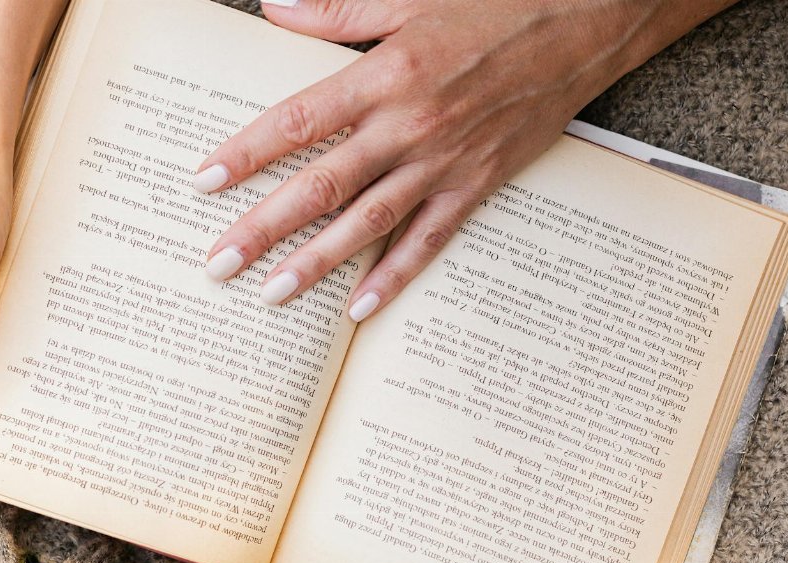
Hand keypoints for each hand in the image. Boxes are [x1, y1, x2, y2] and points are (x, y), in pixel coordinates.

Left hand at [197, 0, 706, 320]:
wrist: (585, 24)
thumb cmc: (496, 5)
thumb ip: (338, 10)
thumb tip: (275, 8)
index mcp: (384, 75)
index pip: (297, 122)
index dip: (245, 154)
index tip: (202, 182)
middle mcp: (408, 126)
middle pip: (321, 186)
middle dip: (263, 228)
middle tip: (218, 264)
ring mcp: (443, 162)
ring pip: (367, 223)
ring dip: (316, 263)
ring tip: (270, 295)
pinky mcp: (477, 185)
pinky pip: (429, 240)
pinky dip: (394, 274)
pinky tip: (360, 307)